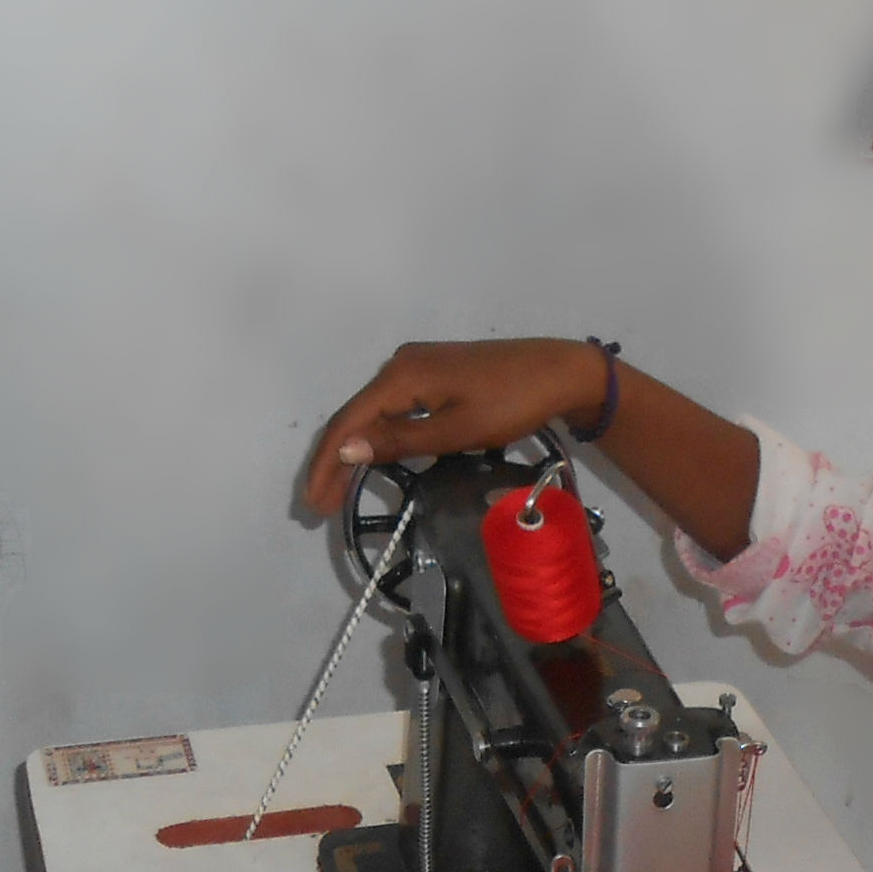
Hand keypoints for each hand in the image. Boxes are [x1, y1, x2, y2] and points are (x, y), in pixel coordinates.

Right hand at [303, 338, 609, 516]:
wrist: (559, 373)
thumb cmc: (510, 403)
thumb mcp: (455, 431)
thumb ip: (399, 441)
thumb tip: (346, 449)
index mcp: (401, 376)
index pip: (349, 424)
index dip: (327, 465)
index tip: (313, 502)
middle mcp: (400, 366)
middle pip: (354, 417)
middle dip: (333, 462)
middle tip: (317, 505)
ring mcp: (417, 367)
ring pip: (372, 414)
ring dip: (352, 451)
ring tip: (336, 490)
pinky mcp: (434, 374)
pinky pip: (391, 409)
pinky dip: (376, 437)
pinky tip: (371, 459)